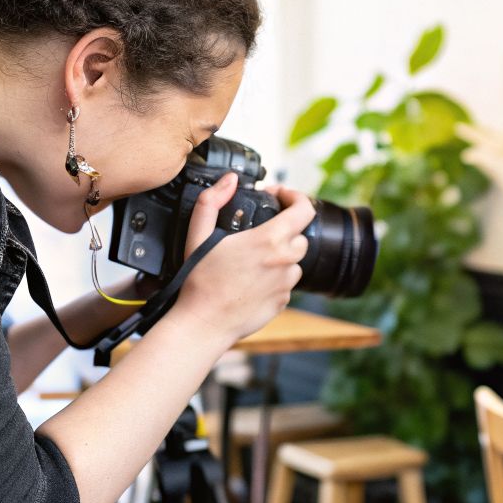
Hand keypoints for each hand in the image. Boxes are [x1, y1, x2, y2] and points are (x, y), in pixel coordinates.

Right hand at [171, 173, 314, 343]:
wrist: (205, 322)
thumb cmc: (201, 281)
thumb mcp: (198, 233)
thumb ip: (211, 200)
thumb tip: (229, 180)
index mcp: (270, 240)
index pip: (304, 209)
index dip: (295, 196)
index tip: (280, 196)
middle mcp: (284, 261)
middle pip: (301, 236)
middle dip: (285, 229)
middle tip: (262, 230)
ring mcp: (286, 284)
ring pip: (294, 262)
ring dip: (280, 256)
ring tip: (253, 259)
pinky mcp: (283, 302)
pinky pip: (285, 283)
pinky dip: (274, 278)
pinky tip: (251, 280)